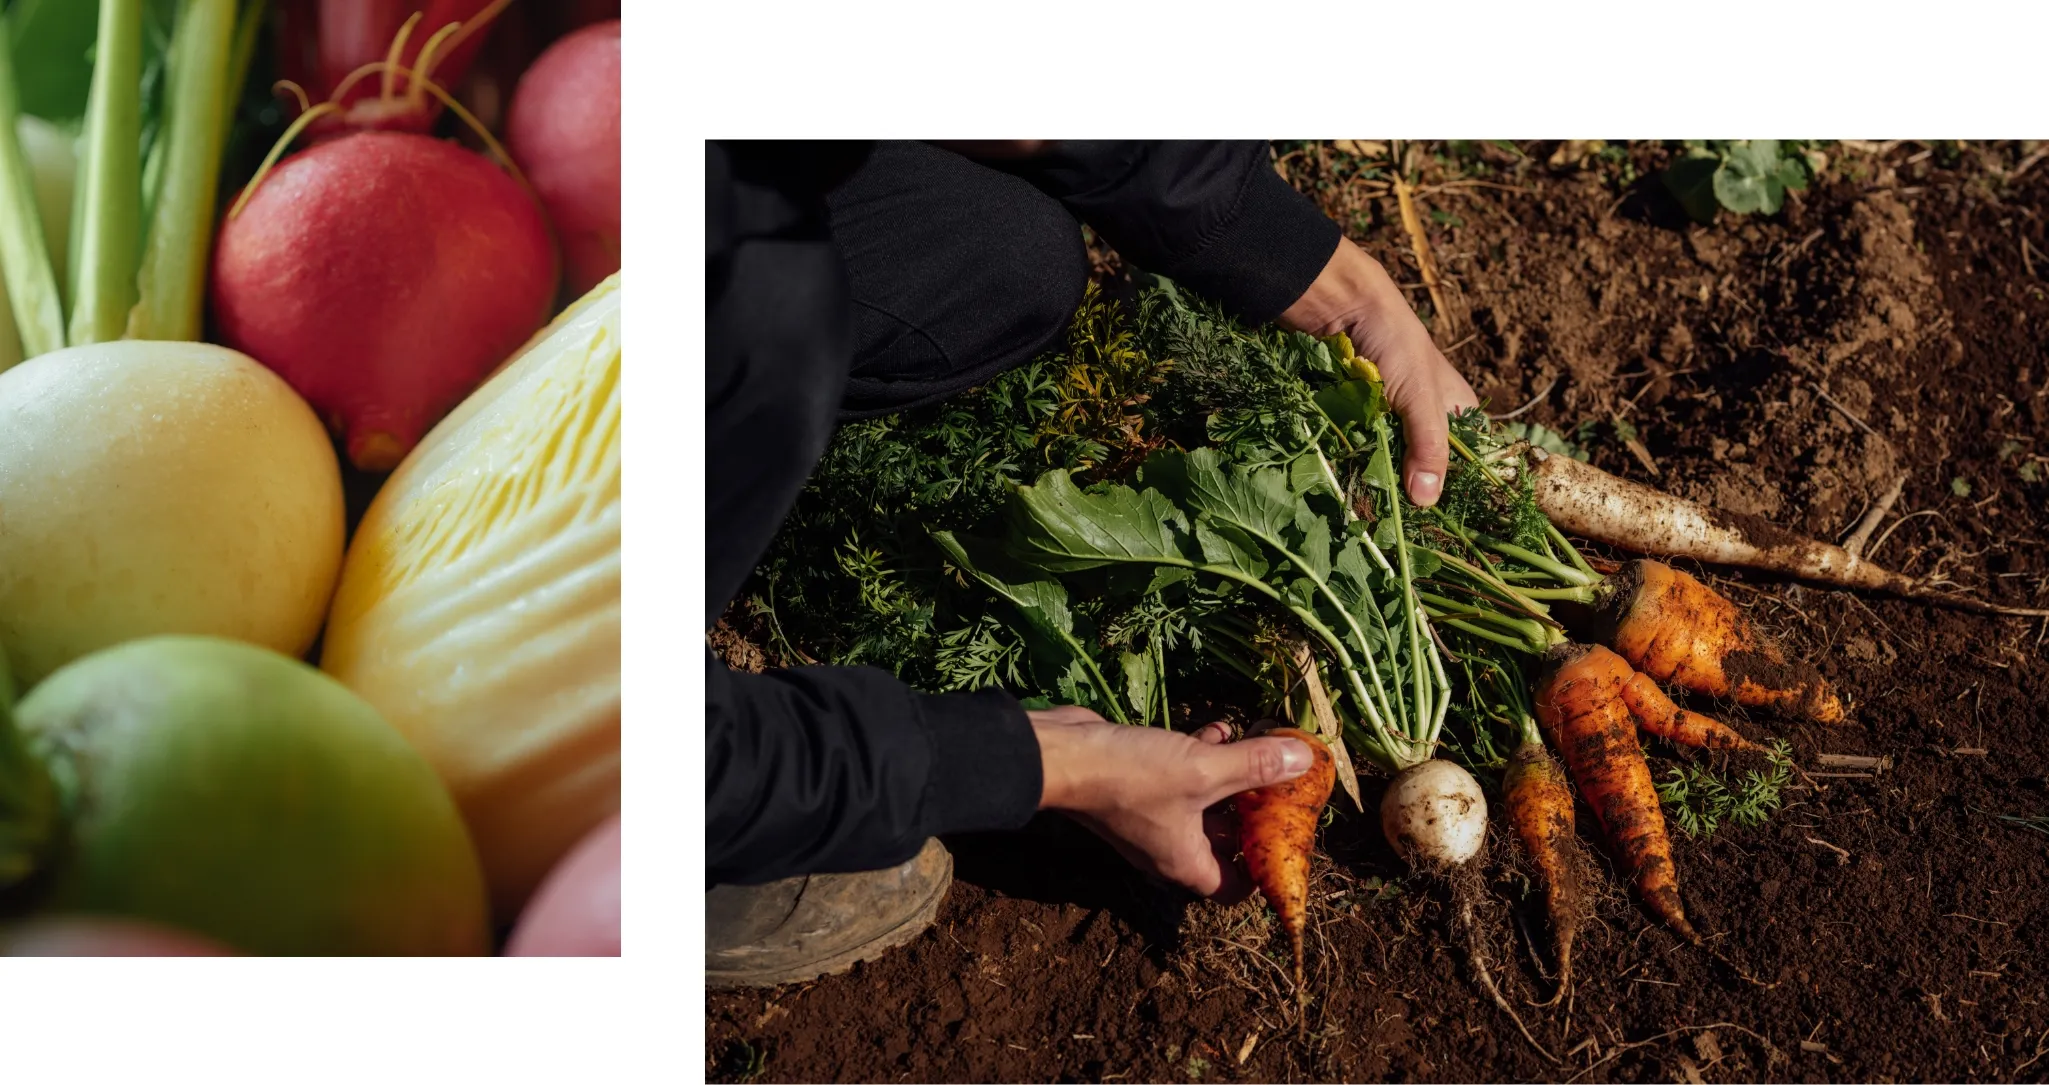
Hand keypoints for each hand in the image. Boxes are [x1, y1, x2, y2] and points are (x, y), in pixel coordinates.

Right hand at [1030, 706, 1313, 899]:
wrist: (1061, 756)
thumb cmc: (1132, 777)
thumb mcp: (1205, 771)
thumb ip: (1257, 767)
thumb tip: (1306, 760)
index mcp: (1186, 864)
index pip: (1235, 887)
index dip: (1263, 866)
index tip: (1285, 832)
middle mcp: (1168, 848)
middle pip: (1224, 841)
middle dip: (1253, 809)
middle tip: (1281, 782)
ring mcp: (1150, 818)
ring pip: (1204, 804)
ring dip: (1230, 775)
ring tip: (1254, 745)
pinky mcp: (1136, 787)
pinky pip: (1181, 779)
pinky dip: (1201, 757)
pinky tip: (1216, 728)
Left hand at [1279, 237, 1479, 506]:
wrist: (1338, 302)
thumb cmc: (1392, 340)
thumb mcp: (1419, 395)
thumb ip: (1427, 446)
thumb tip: (1427, 502)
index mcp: (1454, 408)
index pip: (1464, 460)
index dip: (1453, 488)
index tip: (1437, 524)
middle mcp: (1422, 414)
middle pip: (1420, 465)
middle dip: (1406, 488)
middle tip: (1392, 522)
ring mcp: (1385, 415)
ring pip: (1384, 460)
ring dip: (1374, 479)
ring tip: (1364, 510)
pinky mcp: (1352, 414)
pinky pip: (1353, 449)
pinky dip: (1348, 462)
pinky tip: (1341, 485)